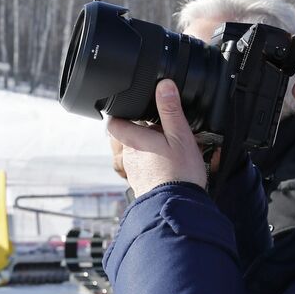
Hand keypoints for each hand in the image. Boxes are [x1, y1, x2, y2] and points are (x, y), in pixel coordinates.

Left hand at [106, 79, 208, 195]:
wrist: (179, 208)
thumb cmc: (180, 173)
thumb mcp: (180, 136)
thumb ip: (171, 110)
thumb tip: (164, 85)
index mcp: (134, 140)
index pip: (114, 123)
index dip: (118, 114)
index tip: (129, 109)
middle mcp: (129, 156)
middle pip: (128, 137)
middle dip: (142, 132)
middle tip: (163, 132)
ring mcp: (133, 172)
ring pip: (136, 153)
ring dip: (148, 149)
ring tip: (169, 151)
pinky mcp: (140, 185)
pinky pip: (142, 169)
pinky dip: (152, 165)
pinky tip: (168, 168)